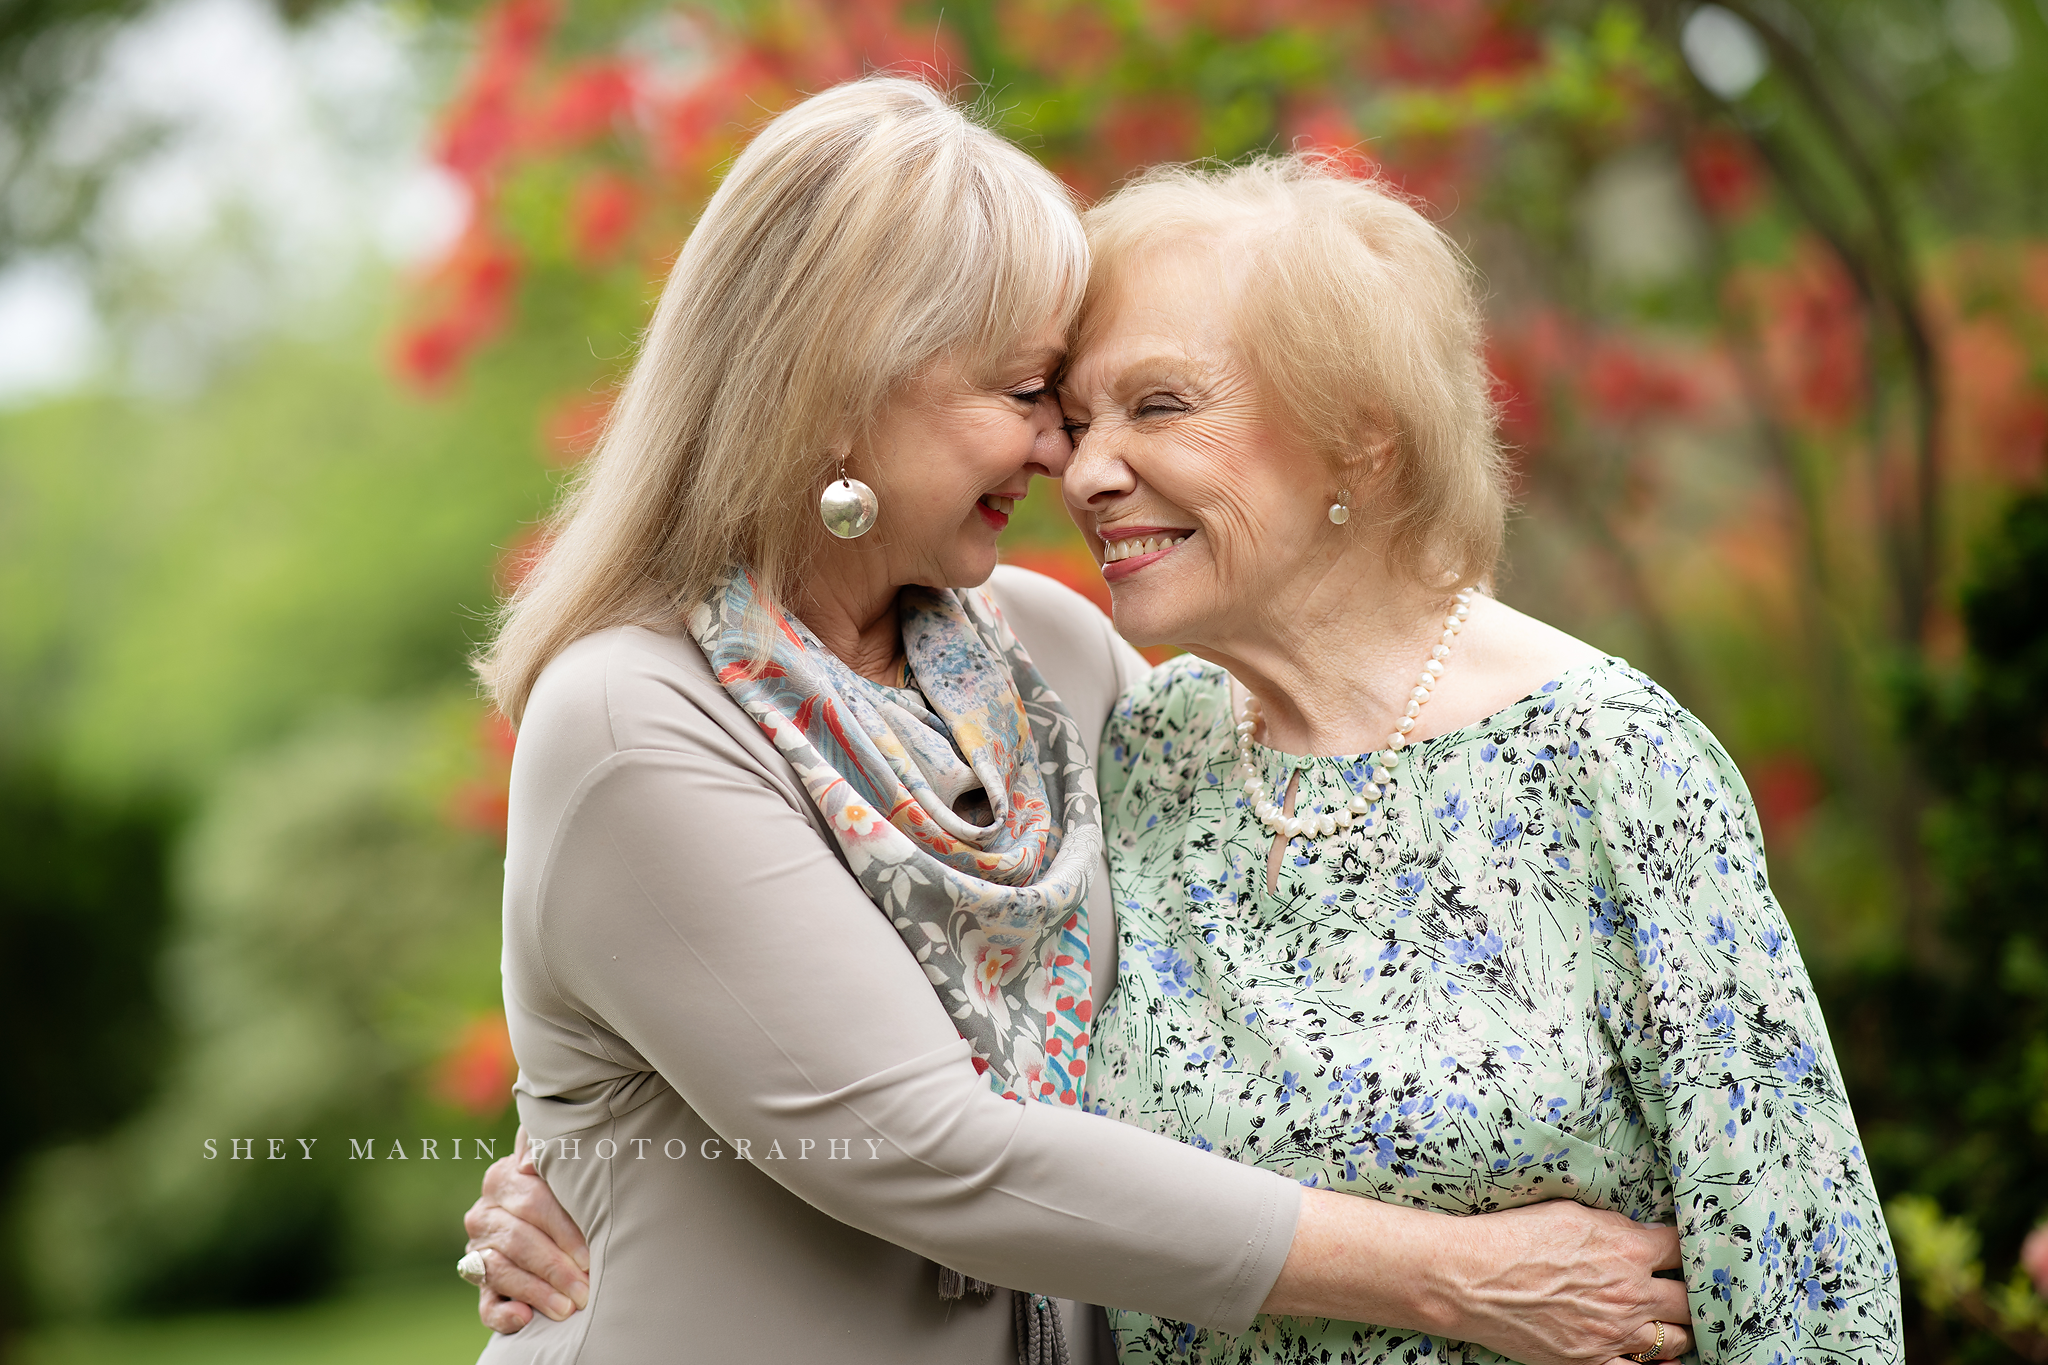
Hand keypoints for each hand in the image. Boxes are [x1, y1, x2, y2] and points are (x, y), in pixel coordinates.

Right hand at [463, 1126, 591, 1332]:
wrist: (548, 1218)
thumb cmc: (563, 1188)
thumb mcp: (557, 1165)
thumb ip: (546, 1153)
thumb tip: (529, 1164)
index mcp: (502, 1178)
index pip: (532, 1204)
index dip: (563, 1230)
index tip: (590, 1254)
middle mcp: (483, 1213)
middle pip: (519, 1241)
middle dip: (555, 1267)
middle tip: (586, 1287)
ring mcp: (477, 1249)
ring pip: (502, 1272)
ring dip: (537, 1292)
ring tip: (569, 1307)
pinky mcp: (478, 1283)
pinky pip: (485, 1303)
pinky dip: (504, 1314)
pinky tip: (526, 1318)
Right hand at [1432, 1199, 1694, 1364]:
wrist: (1471, 1278)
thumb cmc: (1514, 1238)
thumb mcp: (1570, 1213)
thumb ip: (1615, 1226)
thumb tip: (1639, 1233)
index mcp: (1627, 1249)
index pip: (1680, 1247)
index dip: (1682, 1246)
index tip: (1676, 1249)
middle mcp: (1630, 1293)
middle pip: (1687, 1298)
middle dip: (1687, 1291)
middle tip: (1679, 1287)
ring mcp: (1613, 1333)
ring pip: (1675, 1339)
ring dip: (1676, 1328)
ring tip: (1669, 1321)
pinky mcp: (1592, 1361)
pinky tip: (1655, 1358)